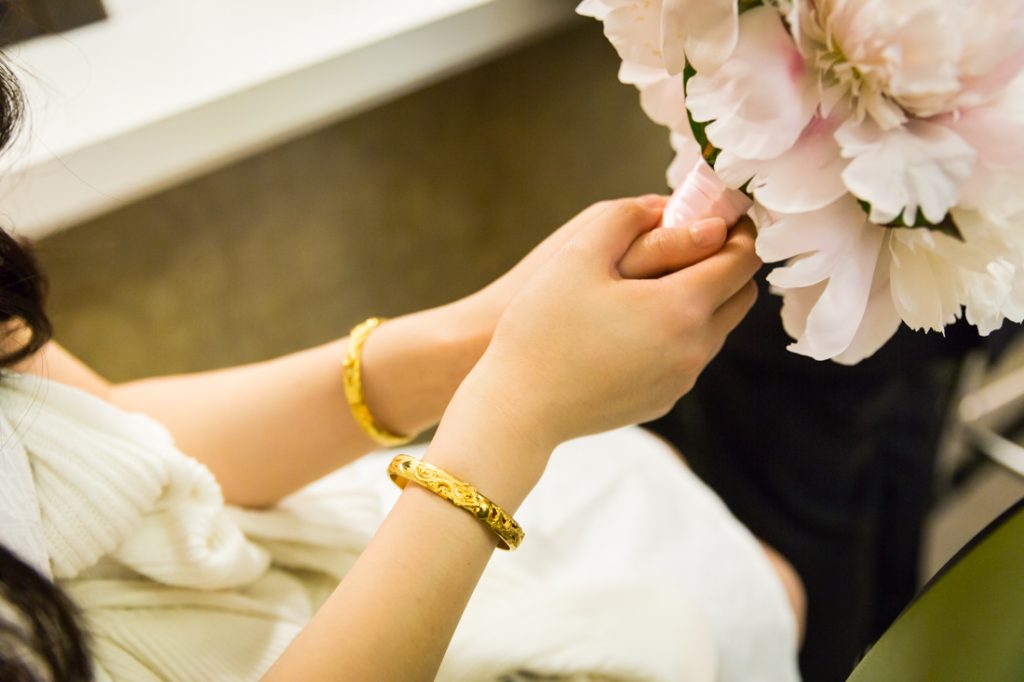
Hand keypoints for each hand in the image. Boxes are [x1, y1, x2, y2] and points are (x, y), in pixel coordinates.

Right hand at [457, 198, 759, 453]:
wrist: (518, 408)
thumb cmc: (541, 328)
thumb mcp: (577, 254)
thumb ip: (628, 218)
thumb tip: (675, 207)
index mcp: (681, 308)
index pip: (742, 260)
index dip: (739, 230)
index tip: (722, 213)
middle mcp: (694, 349)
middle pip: (742, 297)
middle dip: (730, 264)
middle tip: (698, 240)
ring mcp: (681, 380)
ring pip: (717, 329)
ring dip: (705, 299)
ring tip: (664, 278)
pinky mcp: (663, 400)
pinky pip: (688, 358)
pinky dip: (680, 332)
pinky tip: (639, 323)